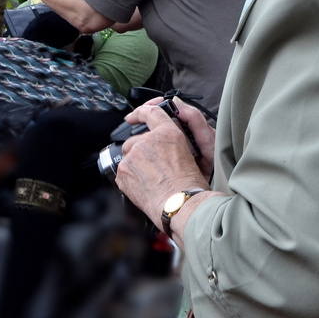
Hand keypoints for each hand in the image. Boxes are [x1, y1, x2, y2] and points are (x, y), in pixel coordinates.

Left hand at [113, 100, 210, 229]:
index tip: (134, 116)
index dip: (141, 111)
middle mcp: (148, 141)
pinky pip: (123, 169)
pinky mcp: (124, 170)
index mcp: (168, 134)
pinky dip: (131, 176)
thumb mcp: (194, 154)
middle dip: (142, 150)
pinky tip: (144, 185)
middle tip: (155, 167)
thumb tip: (169, 129)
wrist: (180, 206)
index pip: (152, 112)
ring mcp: (134, 156)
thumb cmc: (191, 187)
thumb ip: (178, 138)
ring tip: (151, 178)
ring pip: (129, 154)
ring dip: (136, 162)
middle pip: (137, 139)